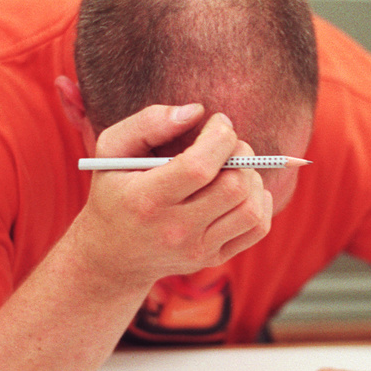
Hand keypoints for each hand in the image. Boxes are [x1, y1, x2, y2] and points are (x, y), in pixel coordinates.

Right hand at [71, 104, 273, 290]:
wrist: (112, 255)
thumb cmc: (114, 191)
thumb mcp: (112, 150)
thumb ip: (148, 122)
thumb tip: (197, 112)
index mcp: (146, 199)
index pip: (200, 167)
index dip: (220, 137)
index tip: (218, 122)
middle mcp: (174, 230)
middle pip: (233, 186)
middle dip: (240, 152)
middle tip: (226, 143)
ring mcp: (197, 249)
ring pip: (250, 208)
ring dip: (251, 177)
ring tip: (232, 167)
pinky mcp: (213, 258)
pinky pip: (258, 227)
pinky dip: (258, 200)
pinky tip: (240, 189)